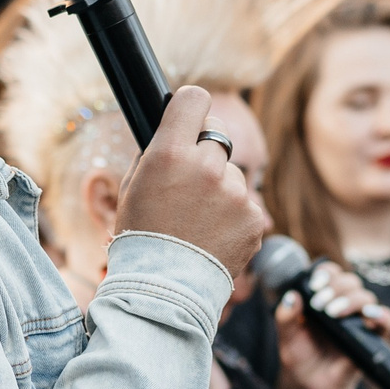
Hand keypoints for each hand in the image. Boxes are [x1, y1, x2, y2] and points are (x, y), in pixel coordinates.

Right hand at [116, 86, 269, 277]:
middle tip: (191, 182)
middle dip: (205, 152)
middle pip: (217, 134)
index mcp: (170, 152)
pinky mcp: (255, 217)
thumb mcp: (134, 186)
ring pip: (233, 173)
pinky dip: (234, 217)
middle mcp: (206, 166)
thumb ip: (158, 152)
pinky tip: (215, 236)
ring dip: (221, 189)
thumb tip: (176, 131)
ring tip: (199, 221)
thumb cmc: (141, 236)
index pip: (194, 98)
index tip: (189, 117)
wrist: (163, 289)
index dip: (191, 107)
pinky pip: (247, 203)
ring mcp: (235, 192)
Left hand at [275, 266, 389, 388]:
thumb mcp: (286, 339)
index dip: (326, 272)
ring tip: (333, 313)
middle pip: (351, 282)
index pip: (331, 274)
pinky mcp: (371, 339)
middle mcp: (343, 307)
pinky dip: (382, 315)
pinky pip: (387, 321)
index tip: (315, 283)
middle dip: (336, 287)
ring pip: (366, 297)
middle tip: (320, 305)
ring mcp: (358, 322)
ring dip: (351, 300)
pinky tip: (369, 316)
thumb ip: (285, 318)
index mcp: (323, 300)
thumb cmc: (300, 360)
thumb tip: (292, 295)